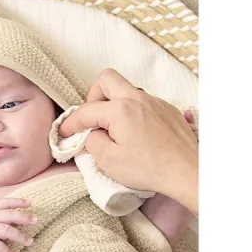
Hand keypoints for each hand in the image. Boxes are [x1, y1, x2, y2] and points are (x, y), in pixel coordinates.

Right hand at [59, 69, 197, 214]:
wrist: (187, 171)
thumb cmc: (149, 168)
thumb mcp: (109, 161)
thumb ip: (92, 142)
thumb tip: (92, 134)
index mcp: (120, 110)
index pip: (86, 111)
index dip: (70, 123)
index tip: (64, 134)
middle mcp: (137, 98)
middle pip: (106, 80)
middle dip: (92, 97)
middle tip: (91, 120)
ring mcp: (155, 102)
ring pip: (127, 90)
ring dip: (114, 104)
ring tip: (113, 130)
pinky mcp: (168, 110)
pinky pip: (143, 102)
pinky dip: (132, 113)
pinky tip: (135, 134)